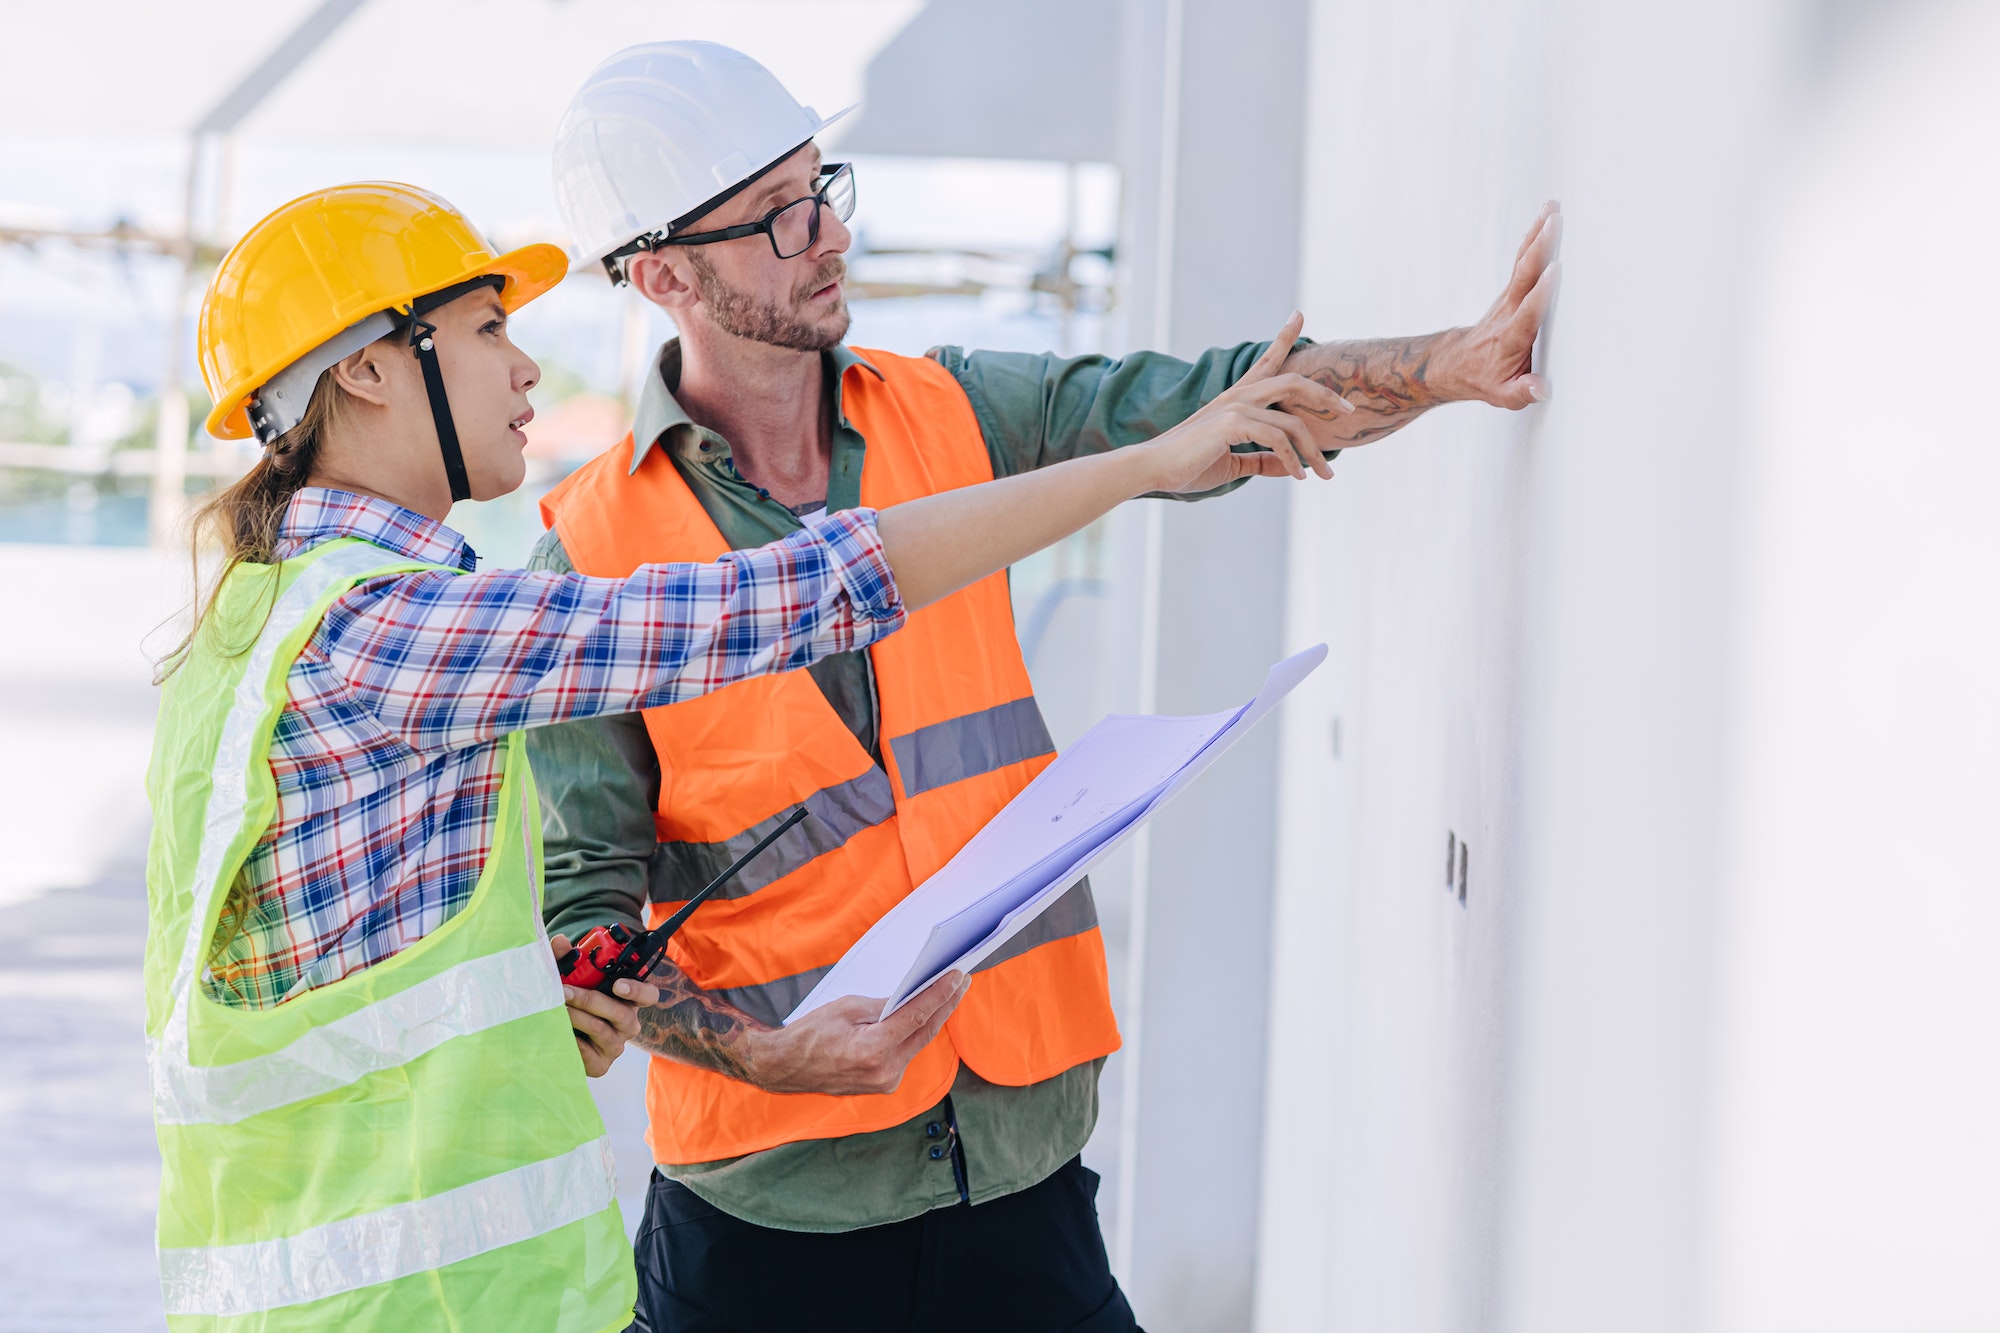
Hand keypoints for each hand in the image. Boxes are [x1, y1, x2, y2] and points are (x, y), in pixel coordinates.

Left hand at [552, 933, 661, 1076]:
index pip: (649, 995)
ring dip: (578, 1018)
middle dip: (590, 1000)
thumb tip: (560, 941)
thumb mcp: (569, 977)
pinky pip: (589, 1055)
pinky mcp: (601, 1064)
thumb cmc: (570, 1001)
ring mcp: (616, 1045)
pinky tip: (559, 1031)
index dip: (637, 990)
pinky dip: (572, 1041)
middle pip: (622, 1014)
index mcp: (629, 1000)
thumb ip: (566, 958)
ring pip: (602, 1031)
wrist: (556, 1035)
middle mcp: (628, 1023)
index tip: (617, 985)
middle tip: (564, 992)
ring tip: (557, 1009)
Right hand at [746, 970, 968, 1095]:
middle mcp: (884, 1071)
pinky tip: (926, 1015)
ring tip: (950, 993)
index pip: (917, 1016)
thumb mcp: (846, 1008)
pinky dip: (916, 1033)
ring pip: (919, 1043)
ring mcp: (886, 1082)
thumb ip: (883, 1005)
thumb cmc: (810, 1034)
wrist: (785, 1068)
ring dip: (934, 1018)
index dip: (940, 994)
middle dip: (945, 1004)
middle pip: (925, 1031)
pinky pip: (907, 1053)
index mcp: (873, 1050)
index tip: (958, 975)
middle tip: (962, 979)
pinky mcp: (884, 1084)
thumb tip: (912, 997)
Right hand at [1142, 312, 1355, 494]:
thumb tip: (1292, 467)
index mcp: (1236, 399)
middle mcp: (1239, 396)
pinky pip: (1277, 440)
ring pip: (1293, 422)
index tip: (1299, 314)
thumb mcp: (1233, 462)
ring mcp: (1235, 407)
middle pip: (1294, 381)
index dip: (1284, 337)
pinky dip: (1292, 460)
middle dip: (1326, 395)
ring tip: (1324, 476)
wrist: (1153, 468)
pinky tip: (1297, 476)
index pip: (1265, 361)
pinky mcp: (1232, 424)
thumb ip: (1262, 460)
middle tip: (1348, 409)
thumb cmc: (1188, 465)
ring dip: (1313, 452)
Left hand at [1437, 200, 1562, 408]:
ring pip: (1523, 263)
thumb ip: (1523, 392)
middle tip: (1555, 222)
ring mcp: (1507, 299)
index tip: (1557, 269)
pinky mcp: (1509, 291)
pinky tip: (1546, 217)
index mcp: (1512, 337)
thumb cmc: (1484, 379)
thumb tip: (1541, 389)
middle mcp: (1509, 312)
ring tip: (1552, 208)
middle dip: (1540, 249)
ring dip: (1537, 234)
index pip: (1529, 312)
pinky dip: (1533, 239)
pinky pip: (1522, 261)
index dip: (1543, 292)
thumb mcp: (1503, 395)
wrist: (1455, 365)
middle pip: (1524, 277)